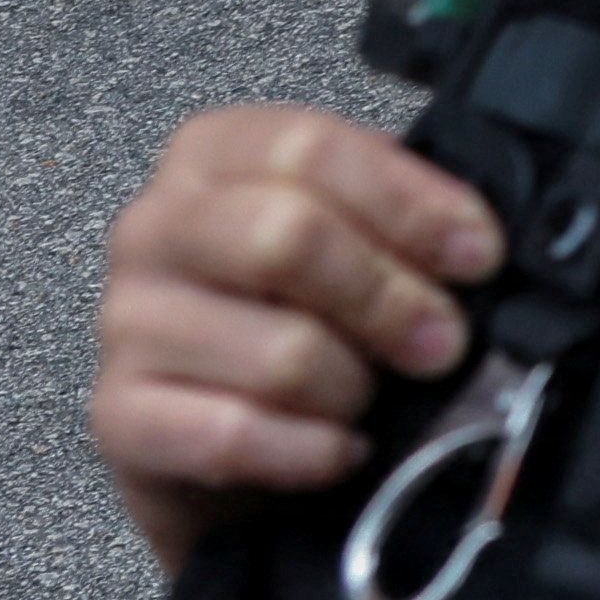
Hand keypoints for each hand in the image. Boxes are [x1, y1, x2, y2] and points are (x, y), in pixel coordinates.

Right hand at [92, 104, 502, 568]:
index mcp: (213, 156)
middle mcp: (155, 228)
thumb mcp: (353, 242)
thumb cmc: (300, 317)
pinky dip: (311, 452)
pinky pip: (234, 435)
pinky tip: (338, 451)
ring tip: (371, 400)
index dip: (412, 205)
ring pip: (278, 352)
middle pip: (285, 238)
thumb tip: (480, 247)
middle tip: (442, 343)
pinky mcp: (120, 417)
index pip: (310, 148)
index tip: (478, 257)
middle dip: (390, 299)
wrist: (225, 436)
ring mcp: (127, 324)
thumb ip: (402, 219)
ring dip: (354, 388)